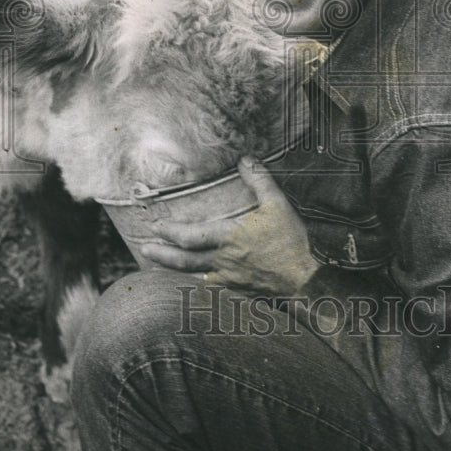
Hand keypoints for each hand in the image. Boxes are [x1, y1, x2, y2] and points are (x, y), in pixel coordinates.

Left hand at [140, 156, 317, 295]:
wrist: (305, 280)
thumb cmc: (291, 242)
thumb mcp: (278, 205)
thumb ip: (259, 180)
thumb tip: (245, 158)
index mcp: (230, 237)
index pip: (190, 236)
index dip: (170, 231)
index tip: (156, 226)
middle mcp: (223, 260)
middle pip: (183, 260)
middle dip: (161, 253)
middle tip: (144, 247)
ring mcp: (228, 279)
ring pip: (192, 276)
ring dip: (172, 270)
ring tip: (158, 263)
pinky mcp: (237, 291)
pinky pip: (208, 288)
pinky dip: (193, 283)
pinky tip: (190, 281)